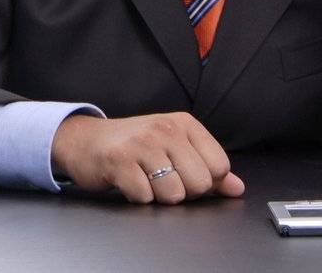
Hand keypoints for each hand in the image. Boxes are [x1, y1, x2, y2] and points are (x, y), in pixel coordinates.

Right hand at [50, 112, 244, 203]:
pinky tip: (127, 181)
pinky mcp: (119, 160)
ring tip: (143, 178)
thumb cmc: (133, 146)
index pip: (219, 166)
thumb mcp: (174, 148)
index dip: (203, 180)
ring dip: (157, 195)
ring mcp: (141, 143)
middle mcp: (164, 128)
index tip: (183, 172)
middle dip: (182, 191)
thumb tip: (236, 187)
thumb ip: (208, 167)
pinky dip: (136, 196)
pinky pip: (145, 197)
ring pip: (174, 194)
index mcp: (183, 124)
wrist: (85, 140)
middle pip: (199, 183)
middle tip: (160, 177)